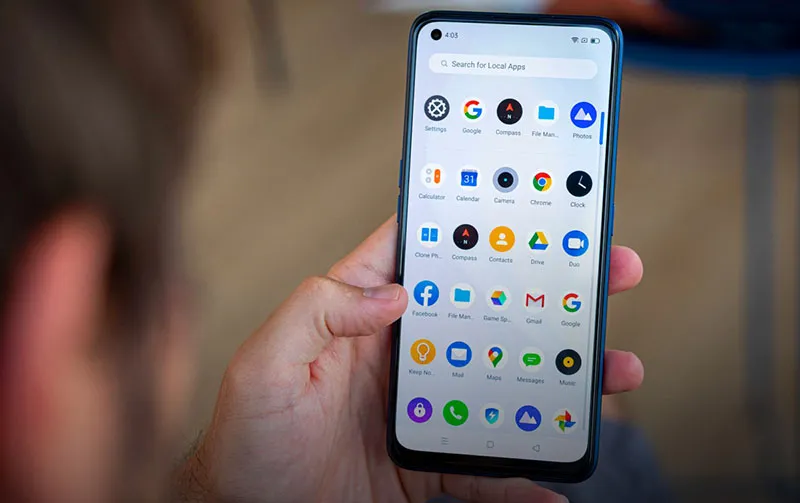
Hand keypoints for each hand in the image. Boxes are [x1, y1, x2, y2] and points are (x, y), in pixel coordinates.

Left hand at [182, 217, 643, 502]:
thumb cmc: (246, 442)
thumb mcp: (263, 366)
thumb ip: (317, 313)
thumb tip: (394, 290)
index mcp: (357, 314)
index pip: (419, 253)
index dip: (469, 221)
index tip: (527, 202)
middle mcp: (399, 353)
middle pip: (484, 312)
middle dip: (545, 292)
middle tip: (604, 275)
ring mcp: (422, 406)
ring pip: (504, 382)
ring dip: (557, 378)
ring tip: (612, 373)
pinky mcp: (429, 459)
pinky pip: (488, 466)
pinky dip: (524, 478)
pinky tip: (559, 484)